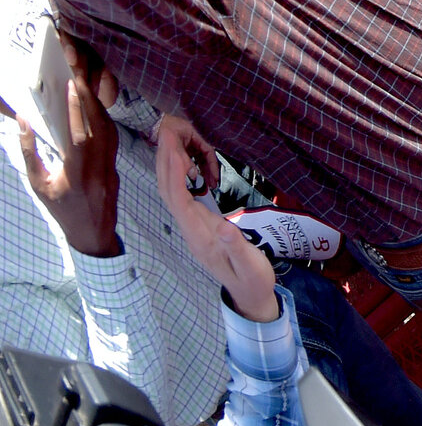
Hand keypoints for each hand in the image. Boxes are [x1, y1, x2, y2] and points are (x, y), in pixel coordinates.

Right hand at [1, 35, 123, 256]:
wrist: (93, 233)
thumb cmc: (61, 209)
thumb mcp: (38, 184)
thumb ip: (29, 153)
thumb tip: (23, 122)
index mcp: (77, 173)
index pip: (79, 134)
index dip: (78, 107)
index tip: (73, 84)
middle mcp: (99, 165)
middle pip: (97, 123)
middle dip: (89, 95)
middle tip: (79, 72)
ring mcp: (112, 162)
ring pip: (107, 126)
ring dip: (97, 103)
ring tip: (84, 83)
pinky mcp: (118, 160)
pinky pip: (112, 133)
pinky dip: (103, 116)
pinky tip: (95, 105)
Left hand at [155, 125, 278, 323]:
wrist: (248, 294)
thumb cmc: (252, 278)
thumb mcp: (250, 265)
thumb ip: (236, 246)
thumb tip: (224, 226)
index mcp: (200, 236)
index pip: (179, 199)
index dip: (174, 172)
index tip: (175, 146)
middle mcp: (190, 230)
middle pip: (169, 192)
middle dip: (165, 161)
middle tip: (167, 131)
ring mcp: (192, 228)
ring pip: (172, 193)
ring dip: (169, 165)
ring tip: (173, 138)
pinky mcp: (199, 224)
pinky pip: (182, 196)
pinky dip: (180, 176)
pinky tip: (186, 161)